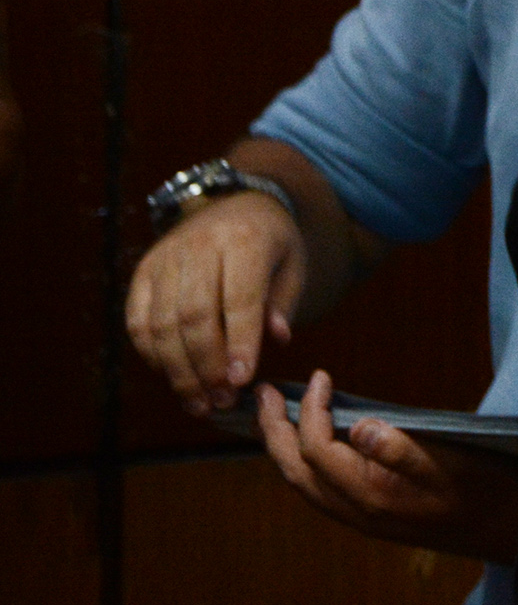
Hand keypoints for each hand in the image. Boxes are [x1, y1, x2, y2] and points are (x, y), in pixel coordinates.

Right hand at [126, 190, 304, 413]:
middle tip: (222, 400)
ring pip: (162, 324)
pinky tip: (173, 377)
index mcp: (244, 240)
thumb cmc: (270, 243)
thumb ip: (284, 302)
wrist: (232, 202)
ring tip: (200, 401)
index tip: (243, 380)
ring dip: (178, 370)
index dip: (240, 342)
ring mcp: (164, 259)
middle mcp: (199, 246)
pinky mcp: (142, 272)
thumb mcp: (292, 264)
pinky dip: (153, 356)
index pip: (239, 298)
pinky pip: (139, 321)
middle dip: (206, 365)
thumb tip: (276, 340)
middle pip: (194, 316)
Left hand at [256, 370, 517, 564]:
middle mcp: (356, 513)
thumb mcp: (450, 463)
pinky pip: (317, 490)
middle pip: (295, 471)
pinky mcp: (369, 517)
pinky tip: (308, 446)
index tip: (321, 377)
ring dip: (282, 449)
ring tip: (274, 417)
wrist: (506, 529)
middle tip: (263, 395)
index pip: (318, 450)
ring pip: (301, 484)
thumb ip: (402, 449)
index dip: (311, 411)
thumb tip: (359, 425)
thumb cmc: (485, 490)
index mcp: (372, 497)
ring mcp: (360, 518)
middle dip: (274, 431)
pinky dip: (301, 464)